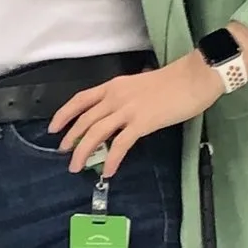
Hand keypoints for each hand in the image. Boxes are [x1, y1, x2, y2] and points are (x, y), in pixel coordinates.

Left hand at [49, 53, 221, 177]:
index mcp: (114, 86)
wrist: (194, 78)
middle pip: (84, 119)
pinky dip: (112, 159)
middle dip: (71, 138)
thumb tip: (119, 113)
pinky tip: (108, 170)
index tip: (53, 127)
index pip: (80, 99)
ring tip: (76, 167)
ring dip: (83, 152)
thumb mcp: (140, 85)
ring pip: (96, 133)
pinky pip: (121, 144)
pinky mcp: (142, 123)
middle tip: (64, 153)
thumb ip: (126, 97)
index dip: (64, 114)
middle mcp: (115, 96)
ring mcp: (128, 110)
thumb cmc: (173, 81)